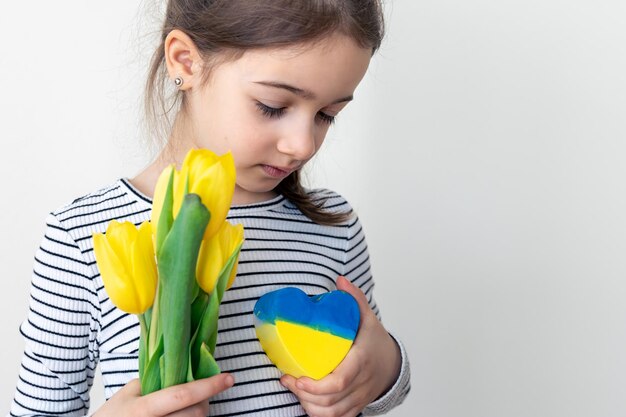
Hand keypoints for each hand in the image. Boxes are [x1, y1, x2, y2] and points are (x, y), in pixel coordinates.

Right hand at [92, 373, 233, 416]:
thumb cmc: (110, 416)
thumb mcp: (126, 395)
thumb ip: (152, 381)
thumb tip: (179, 370)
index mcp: (143, 410)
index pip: (183, 395)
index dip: (209, 386)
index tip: (229, 378)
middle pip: (196, 414)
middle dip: (205, 401)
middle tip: (204, 392)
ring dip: (199, 413)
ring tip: (192, 405)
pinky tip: (185, 415)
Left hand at [280, 276, 400, 416]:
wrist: (392, 364)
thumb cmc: (375, 341)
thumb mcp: (367, 317)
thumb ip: (354, 298)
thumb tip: (340, 279)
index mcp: (362, 361)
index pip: (340, 381)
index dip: (316, 385)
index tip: (296, 377)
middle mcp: (361, 383)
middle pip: (330, 401)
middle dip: (304, 394)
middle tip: (287, 379)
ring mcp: (358, 398)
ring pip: (330, 413)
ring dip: (308, 405)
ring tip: (294, 388)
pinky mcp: (355, 407)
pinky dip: (318, 415)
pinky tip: (305, 401)